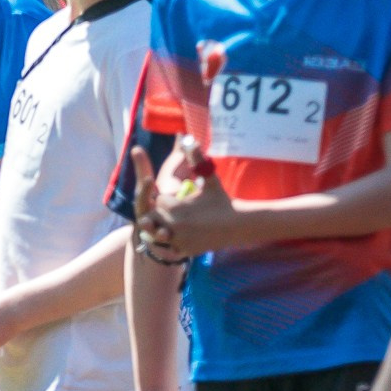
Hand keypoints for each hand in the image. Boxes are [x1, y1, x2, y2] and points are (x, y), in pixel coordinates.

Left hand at [136, 137, 234, 258]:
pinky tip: (184, 237)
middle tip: (175, 214)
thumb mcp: (209, 179)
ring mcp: (179, 240)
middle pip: (152, 220)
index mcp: (175, 207)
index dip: (162, 201)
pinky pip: (170, 249)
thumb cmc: (222, 200)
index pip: (155, 202)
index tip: (171, 200)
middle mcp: (173, 224)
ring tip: (177, 225)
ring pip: (158, 236)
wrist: (238, 224)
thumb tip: (189, 139)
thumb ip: (196, 159)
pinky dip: (173, 244)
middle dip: (158, 216)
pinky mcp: (185, 251)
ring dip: (163, 231)